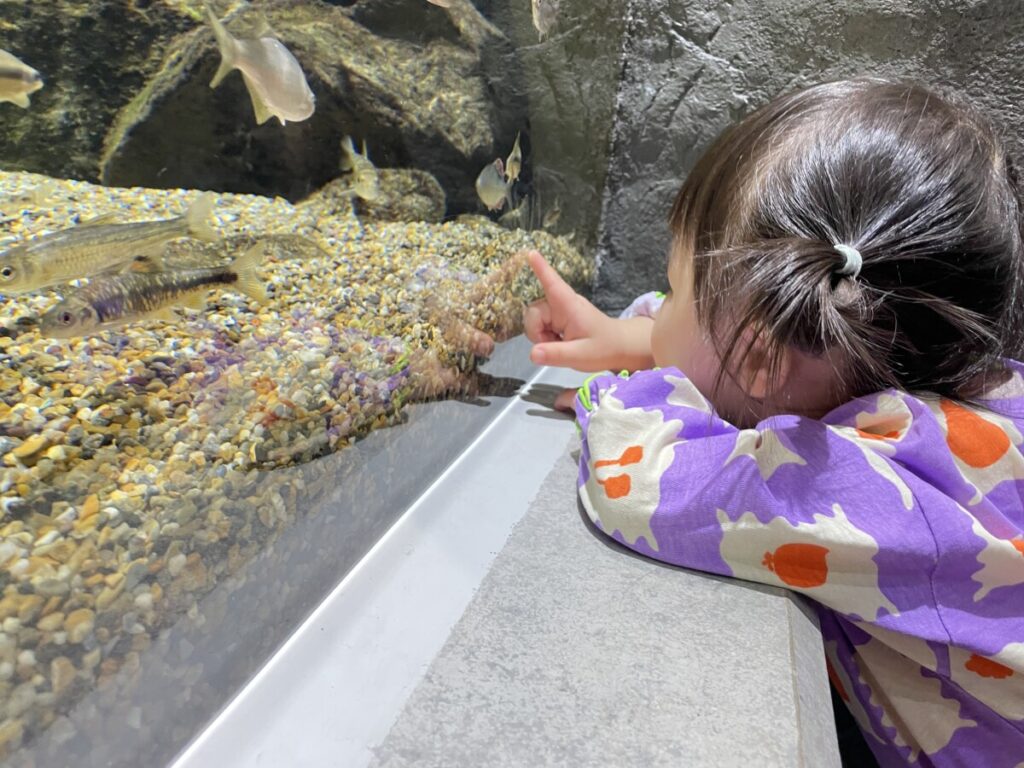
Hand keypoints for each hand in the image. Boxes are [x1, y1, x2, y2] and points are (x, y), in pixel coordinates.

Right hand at [524, 251, 653, 372]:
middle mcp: (561, 304)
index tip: (531, 253)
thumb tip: (532, 353)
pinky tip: (559, 343)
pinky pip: (540, 326)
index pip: (553, 283)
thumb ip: (556, 354)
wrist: (620, 347)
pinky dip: (545, 337)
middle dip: (536, 332)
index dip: (541, 269)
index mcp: (569, 306)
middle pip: (533, 312)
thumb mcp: (580, 356)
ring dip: (541, 336)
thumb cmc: (605, 348)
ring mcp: (559, 311)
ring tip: (560, 345)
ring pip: (534, 321)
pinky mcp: (558, 318)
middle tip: (554, 345)